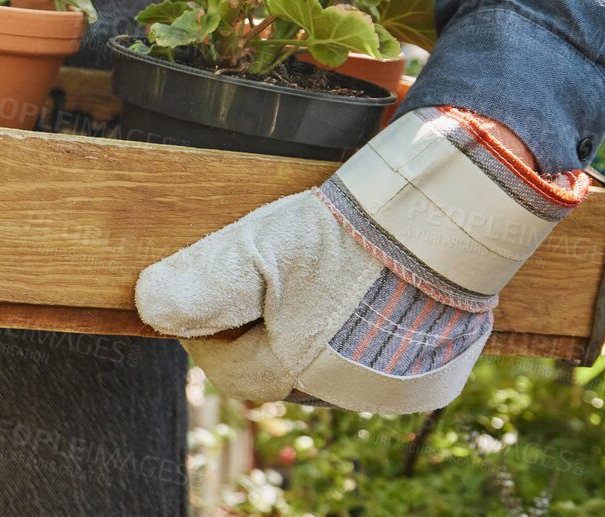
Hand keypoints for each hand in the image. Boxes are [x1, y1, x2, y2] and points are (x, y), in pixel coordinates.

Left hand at [136, 106, 587, 413]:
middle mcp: (352, 394)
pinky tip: (367, 291)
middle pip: (282, 369)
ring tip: (322, 275)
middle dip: (266, 330)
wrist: (455, 212)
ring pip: (331, 366)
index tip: (212, 292)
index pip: (230, 369)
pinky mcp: (441, 372)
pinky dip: (368, 333)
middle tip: (271, 276)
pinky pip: (385, 361)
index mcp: (303, 372)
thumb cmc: (352, 231)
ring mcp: (402, 387)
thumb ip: (199, 282)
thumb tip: (149, 308)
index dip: (209, 331)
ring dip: (316, 331)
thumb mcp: (260, 246)